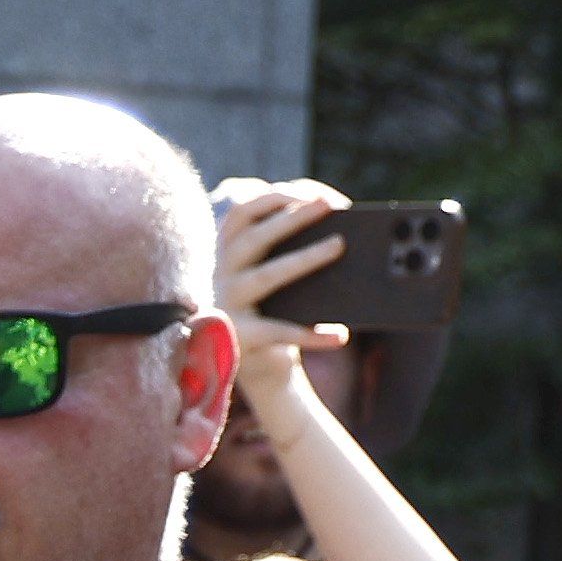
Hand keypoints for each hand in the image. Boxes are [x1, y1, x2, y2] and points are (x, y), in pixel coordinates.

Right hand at [216, 178, 356, 377]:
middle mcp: (220, 276)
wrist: (256, 367)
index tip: (311, 193)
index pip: (241, 213)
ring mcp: (227, 307)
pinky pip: (280, 332)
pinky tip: (340, 335)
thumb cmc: (274, 310)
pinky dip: (313, 335)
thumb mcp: (272, 275)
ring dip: (305, 257)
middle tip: (328, 205)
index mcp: (225, 254)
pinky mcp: (240, 339)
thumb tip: (334, 233)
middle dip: (292, 216)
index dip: (275, 197)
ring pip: (267, 276)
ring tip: (339, 245)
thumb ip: (285, 251)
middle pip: (253, 238)